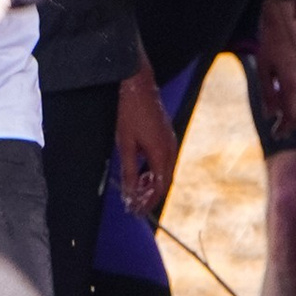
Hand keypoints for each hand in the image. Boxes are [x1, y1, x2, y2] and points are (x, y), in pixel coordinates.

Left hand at [115, 62, 178, 223]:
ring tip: (135, 191)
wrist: (137, 84)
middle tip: (134, 205)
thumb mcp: (125, 144)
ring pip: (164, 171)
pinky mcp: (166, 135)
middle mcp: (170, 148)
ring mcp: (170, 141)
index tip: (136, 211)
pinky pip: (163, 160)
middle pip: (164, 181)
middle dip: (150, 195)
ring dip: (151, 183)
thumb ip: (129, 170)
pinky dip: (153, 171)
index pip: (159, 186)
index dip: (148, 201)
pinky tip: (140, 173)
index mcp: (162, 153)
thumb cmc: (130, 111)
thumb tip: (129, 193)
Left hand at [244, 0, 295, 141]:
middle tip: (280, 130)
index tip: (276, 135)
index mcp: (293, 81)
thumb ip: (267, 91)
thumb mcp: (263, 64)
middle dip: (292, 123)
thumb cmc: (272, 33)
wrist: (289, 7)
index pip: (291, 114)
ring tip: (287, 116)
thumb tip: (270, 114)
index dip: (284, 127)